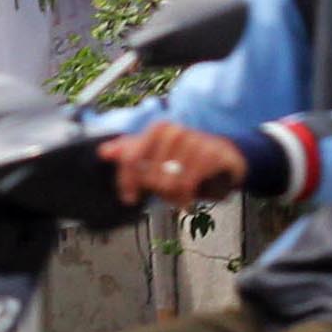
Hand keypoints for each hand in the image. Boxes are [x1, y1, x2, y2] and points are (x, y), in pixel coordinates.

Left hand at [100, 121, 248, 205]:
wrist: (227, 155)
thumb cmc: (188, 157)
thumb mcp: (158, 154)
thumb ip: (131, 152)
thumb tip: (104, 152)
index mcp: (158, 129)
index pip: (131, 157)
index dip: (126, 180)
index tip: (129, 198)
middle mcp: (174, 131)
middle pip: (150, 175)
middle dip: (157, 192)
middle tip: (168, 196)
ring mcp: (194, 141)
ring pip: (169, 182)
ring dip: (173, 197)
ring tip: (180, 197)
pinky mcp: (212, 155)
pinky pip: (189, 184)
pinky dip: (187, 197)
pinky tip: (189, 201)